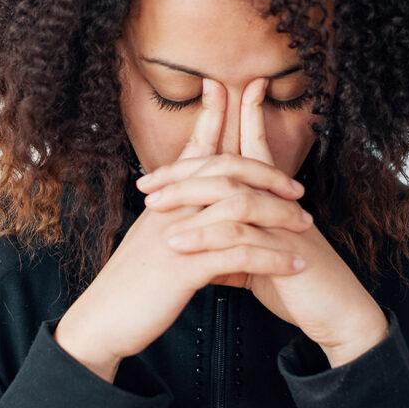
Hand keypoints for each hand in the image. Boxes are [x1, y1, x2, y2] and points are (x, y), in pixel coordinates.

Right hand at [53, 79, 309, 381]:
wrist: (102, 319)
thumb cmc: (131, 286)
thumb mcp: (152, 245)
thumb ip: (179, 224)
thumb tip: (204, 220)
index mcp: (162, 201)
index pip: (191, 152)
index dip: (208, 118)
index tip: (222, 88)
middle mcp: (169, 209)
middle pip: (224, 173)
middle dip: (266, 174)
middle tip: (297, 187)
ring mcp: (176, 234)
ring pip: (238, 210)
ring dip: (278, 217)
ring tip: (306, 227)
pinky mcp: (184, 267)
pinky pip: (239, 255)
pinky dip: (272, 258)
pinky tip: (294, 265)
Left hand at [138, 77, 389, 367]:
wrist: (336, 314)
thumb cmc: (297, 286)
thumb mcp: (254, 262)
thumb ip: (226, 247)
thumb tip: (195, 243)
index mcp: (274, 198)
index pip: (254, 147)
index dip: (242, 114)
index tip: (215, 86)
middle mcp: (281, 201)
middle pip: (231, 166)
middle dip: (185, 169)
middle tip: (145, 180)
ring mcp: (285, 222)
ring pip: (231, 196)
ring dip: (187, 199)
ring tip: (152, 208)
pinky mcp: (286, 250)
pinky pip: (239, 237)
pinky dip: (204, 237)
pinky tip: (176, 243)